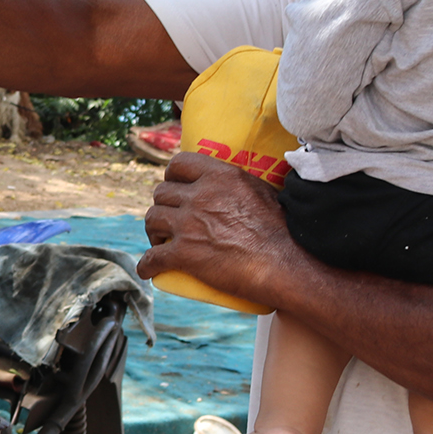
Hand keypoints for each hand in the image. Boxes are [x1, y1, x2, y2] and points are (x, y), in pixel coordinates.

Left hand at [136, 153, 295, 305]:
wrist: (285, 265)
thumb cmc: (284, 231)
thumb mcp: (262, 192)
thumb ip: (239, 185)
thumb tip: (235, 187)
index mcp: (219, 176)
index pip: (179, 163)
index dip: (172, 176)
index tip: (174, 187)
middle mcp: (199, 195)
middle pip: (161, 193)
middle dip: (163, 206)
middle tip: (169, 219)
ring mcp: (188, 224)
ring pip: (151, 219)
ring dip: (153, 230)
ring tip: (160, 241)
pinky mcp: (184, 253)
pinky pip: (153, 257)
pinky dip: (147, 265)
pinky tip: (148, 270)